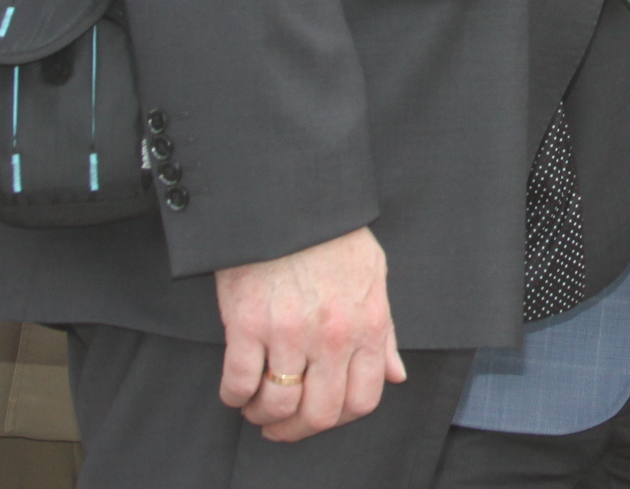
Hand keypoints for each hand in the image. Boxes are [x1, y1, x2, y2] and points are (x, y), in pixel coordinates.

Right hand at [216, 225, 402, 442]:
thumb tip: (395, 374)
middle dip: (298, 429)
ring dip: (263, 415)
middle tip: (283, 424)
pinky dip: (234, 395)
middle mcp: (332, 336)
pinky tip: (237, 388)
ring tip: (257, 406)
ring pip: (277, 405)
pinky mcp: (247, 324)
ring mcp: (289, 333)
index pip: (363, 399)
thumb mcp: (374, 277)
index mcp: (367, 325)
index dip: (340, 417)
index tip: (322, 415)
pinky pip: (239, 383)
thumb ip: (384, 332)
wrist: (291, 201)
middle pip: (320, 414)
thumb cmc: (333, 236)